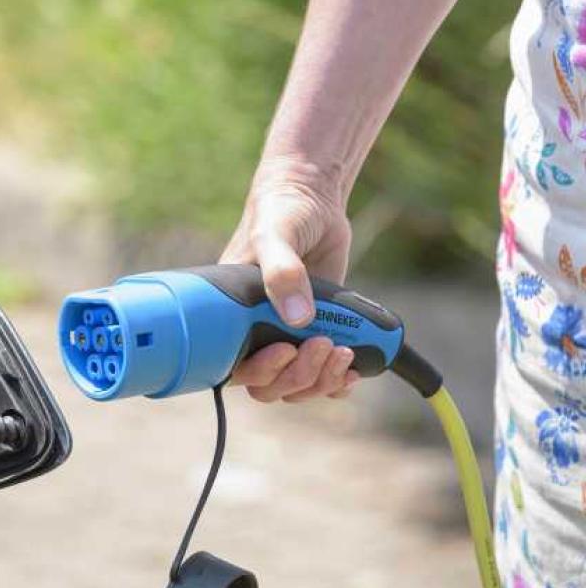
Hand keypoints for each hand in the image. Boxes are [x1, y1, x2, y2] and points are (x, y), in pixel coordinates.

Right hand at [220, 158, 357, 401]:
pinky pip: (323, 375)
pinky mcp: (318, 332)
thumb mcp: (275, 236)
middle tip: (325, 344)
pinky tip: (354, 368)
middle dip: (300, 375)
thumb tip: (298, 318)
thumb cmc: (280, 213)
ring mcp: (289, 335)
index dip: (263, 371)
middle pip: (271, 384)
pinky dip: (339, 380)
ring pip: (298, 385)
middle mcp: (257, 333)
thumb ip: (283, 273)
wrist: (311, 201)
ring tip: (345, 352)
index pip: (238, 367)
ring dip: (323, 379)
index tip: (287, 349)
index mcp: (233, 317)